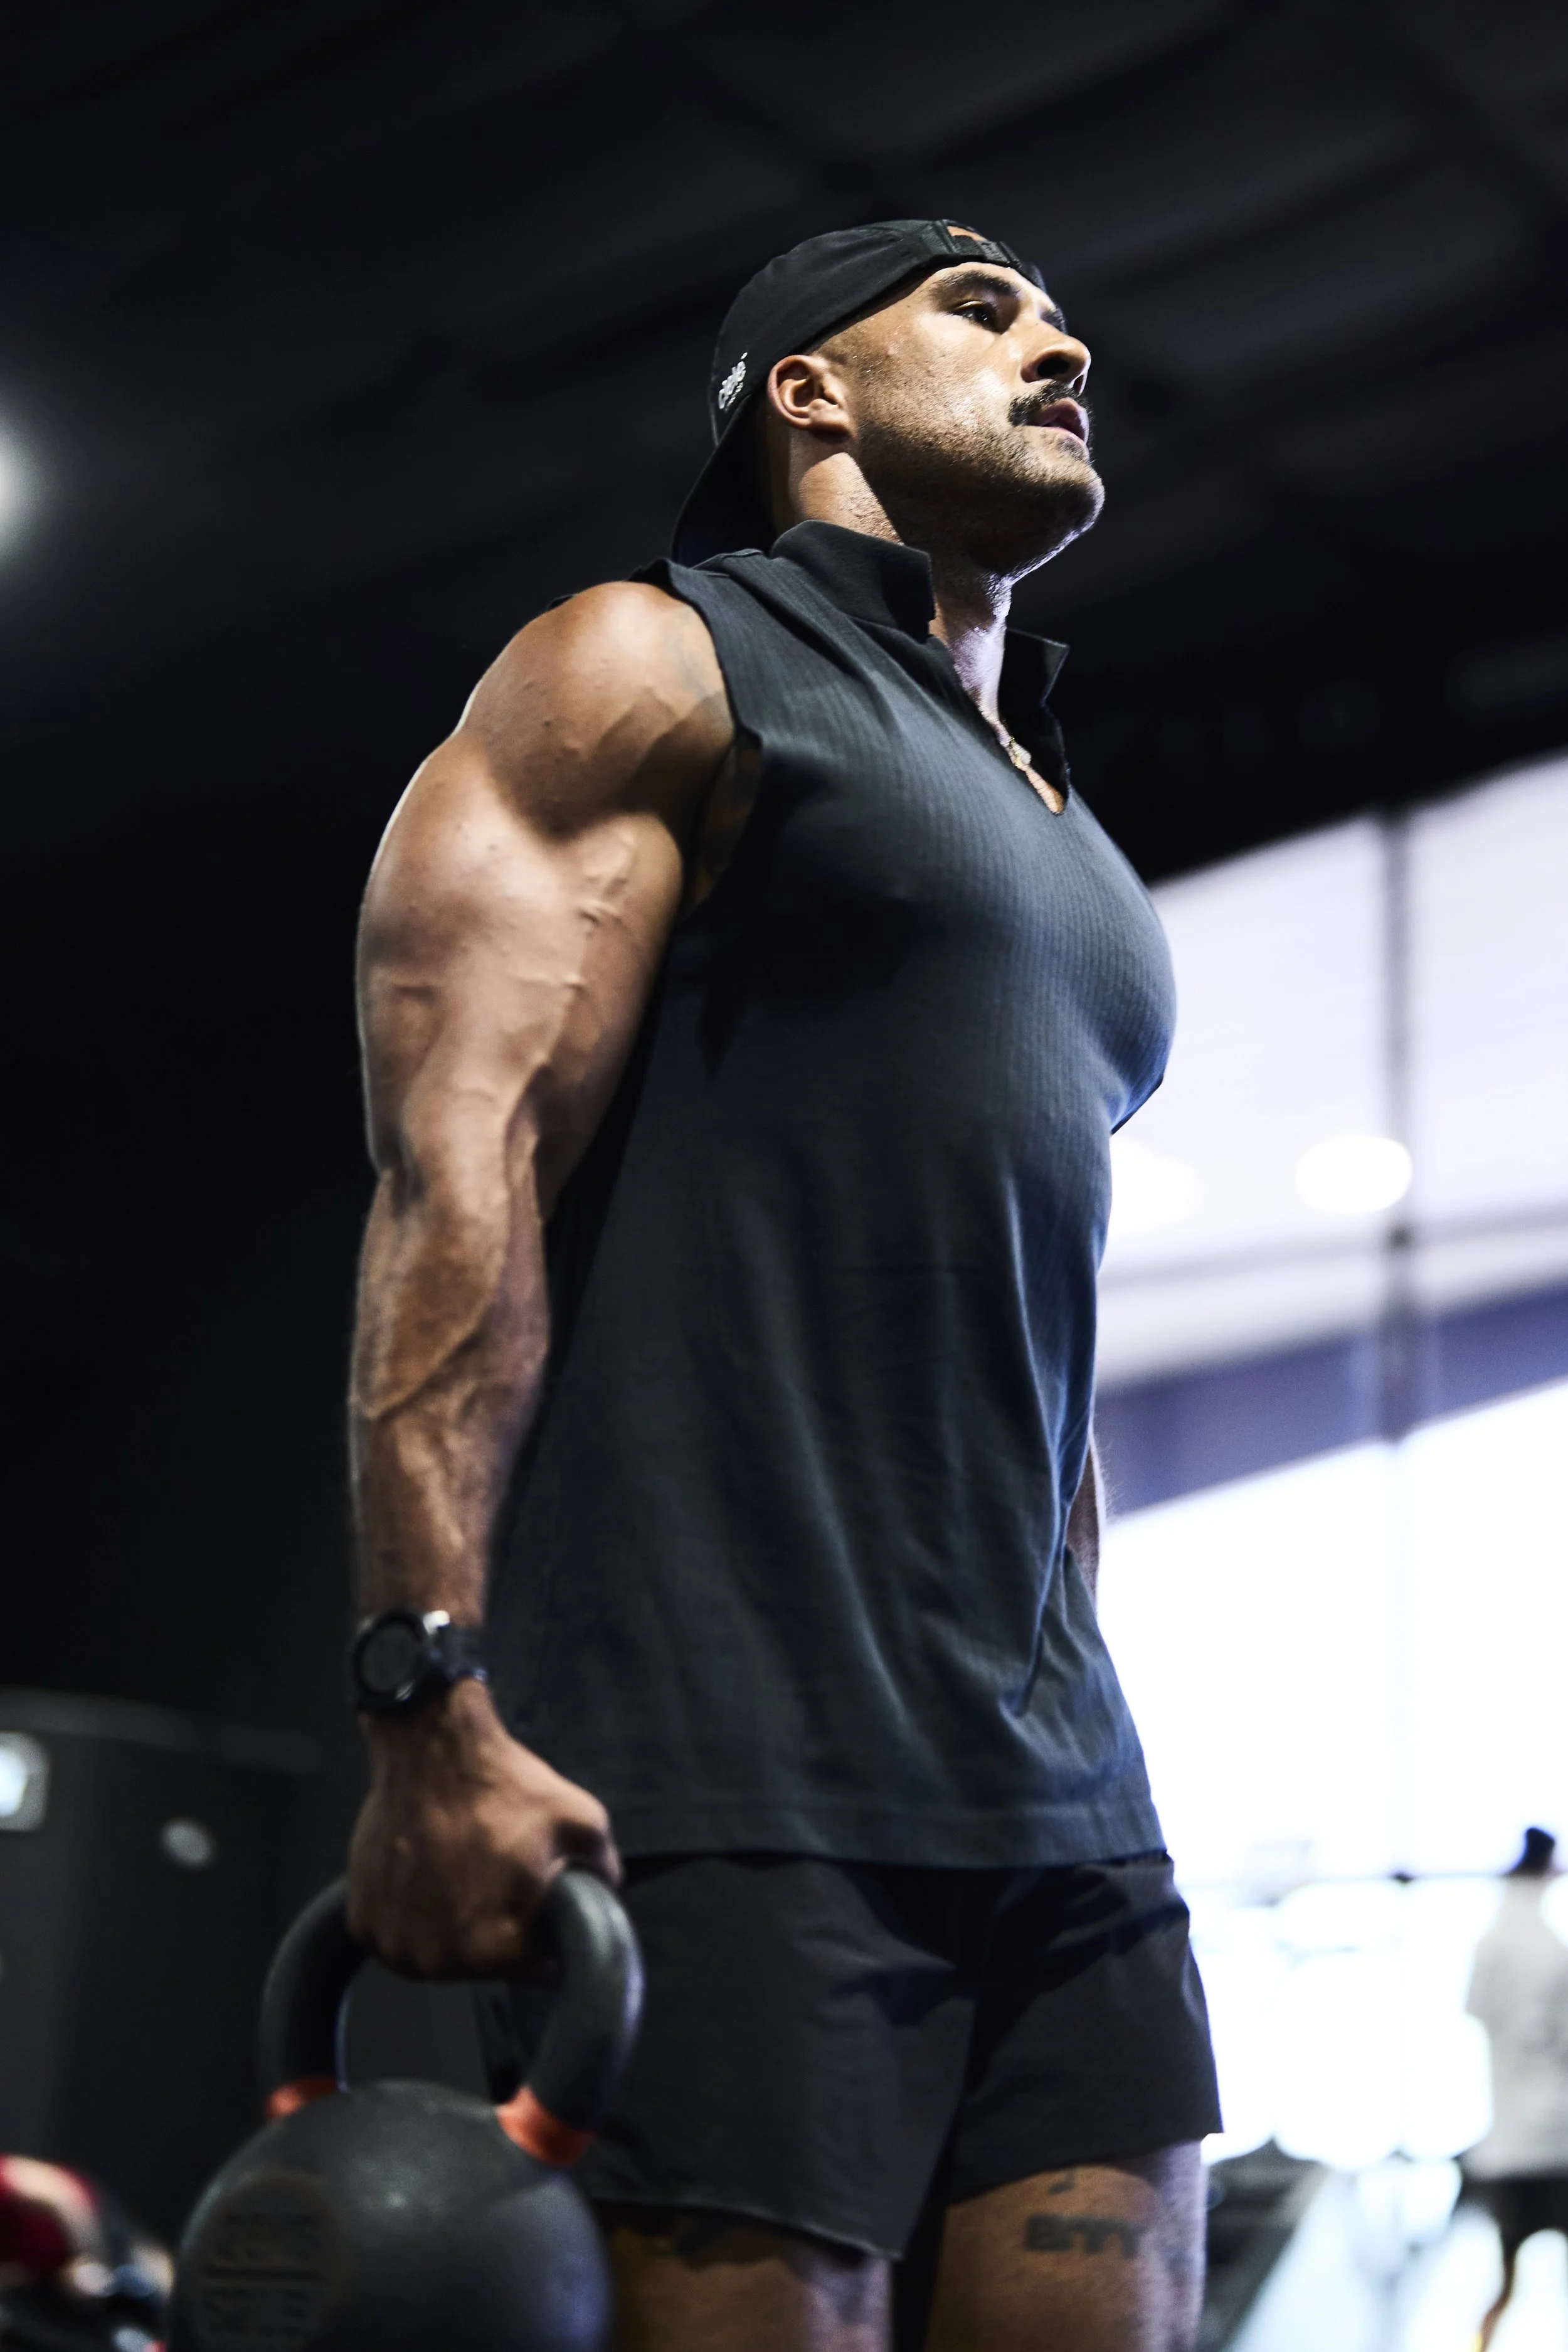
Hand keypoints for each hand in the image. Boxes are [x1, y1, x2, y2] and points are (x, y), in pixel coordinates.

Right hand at [345, 1677, 619, 1976]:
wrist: (432, 1748)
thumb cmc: (501, 1785)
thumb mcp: (582, 1821)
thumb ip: (604, 1870)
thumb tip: (606, 1893)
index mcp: (494, 1948)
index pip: (534, 1968)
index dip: (541, 1930)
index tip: (533, 1897)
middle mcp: (439, 1959)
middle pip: (482, 1963)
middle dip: (496, 1925)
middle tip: (496, 1874)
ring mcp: (395, 1942)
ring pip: (436, 1954)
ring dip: (449, 1925)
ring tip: (459, 1869)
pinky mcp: (363, 1920)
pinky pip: (396, 1935)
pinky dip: (410, 1913)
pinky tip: (426, 1872)